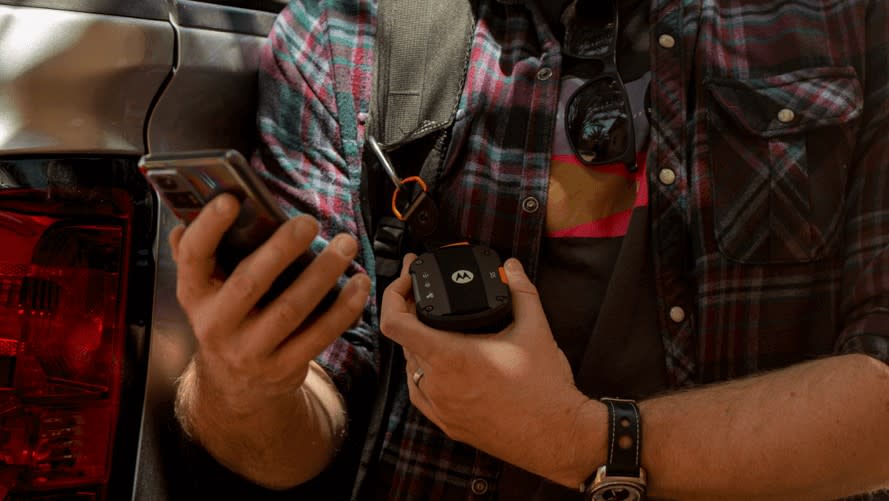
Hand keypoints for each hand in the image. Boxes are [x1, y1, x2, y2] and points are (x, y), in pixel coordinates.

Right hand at [170, 193, 370, 415]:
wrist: (236, 385)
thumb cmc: (230, 318)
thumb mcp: (209, 290)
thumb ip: (207, 251)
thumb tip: (209, 199)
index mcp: (195, 294)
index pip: (193, 256)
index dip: (208, 227)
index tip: (230, 199)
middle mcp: (215, 324)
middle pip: (249, 282)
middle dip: (281, 249)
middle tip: (309, 222)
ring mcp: (249, 350)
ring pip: (290, 309)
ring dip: (323, 274)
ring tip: (345, 245)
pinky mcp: (282, 367)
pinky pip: (318, 335)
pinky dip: (343, 309)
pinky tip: (359, 284)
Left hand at [380, 254, 597, 485]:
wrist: (556, 436)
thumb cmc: (544, 388)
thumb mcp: (535, 329)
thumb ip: (521, 290)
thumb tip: (512, 267)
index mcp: (450, 356)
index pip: (395, 323)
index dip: (394, 294)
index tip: (409, 281)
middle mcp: (437, 383)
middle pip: (405, 340)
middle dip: (413, 312)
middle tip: (426, 294)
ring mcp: (440, 407)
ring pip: (412, 367)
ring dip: (418, 344)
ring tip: (437, 326)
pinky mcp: (448, 424)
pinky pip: (421, 393)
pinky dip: (425, 373)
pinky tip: (444, 364)